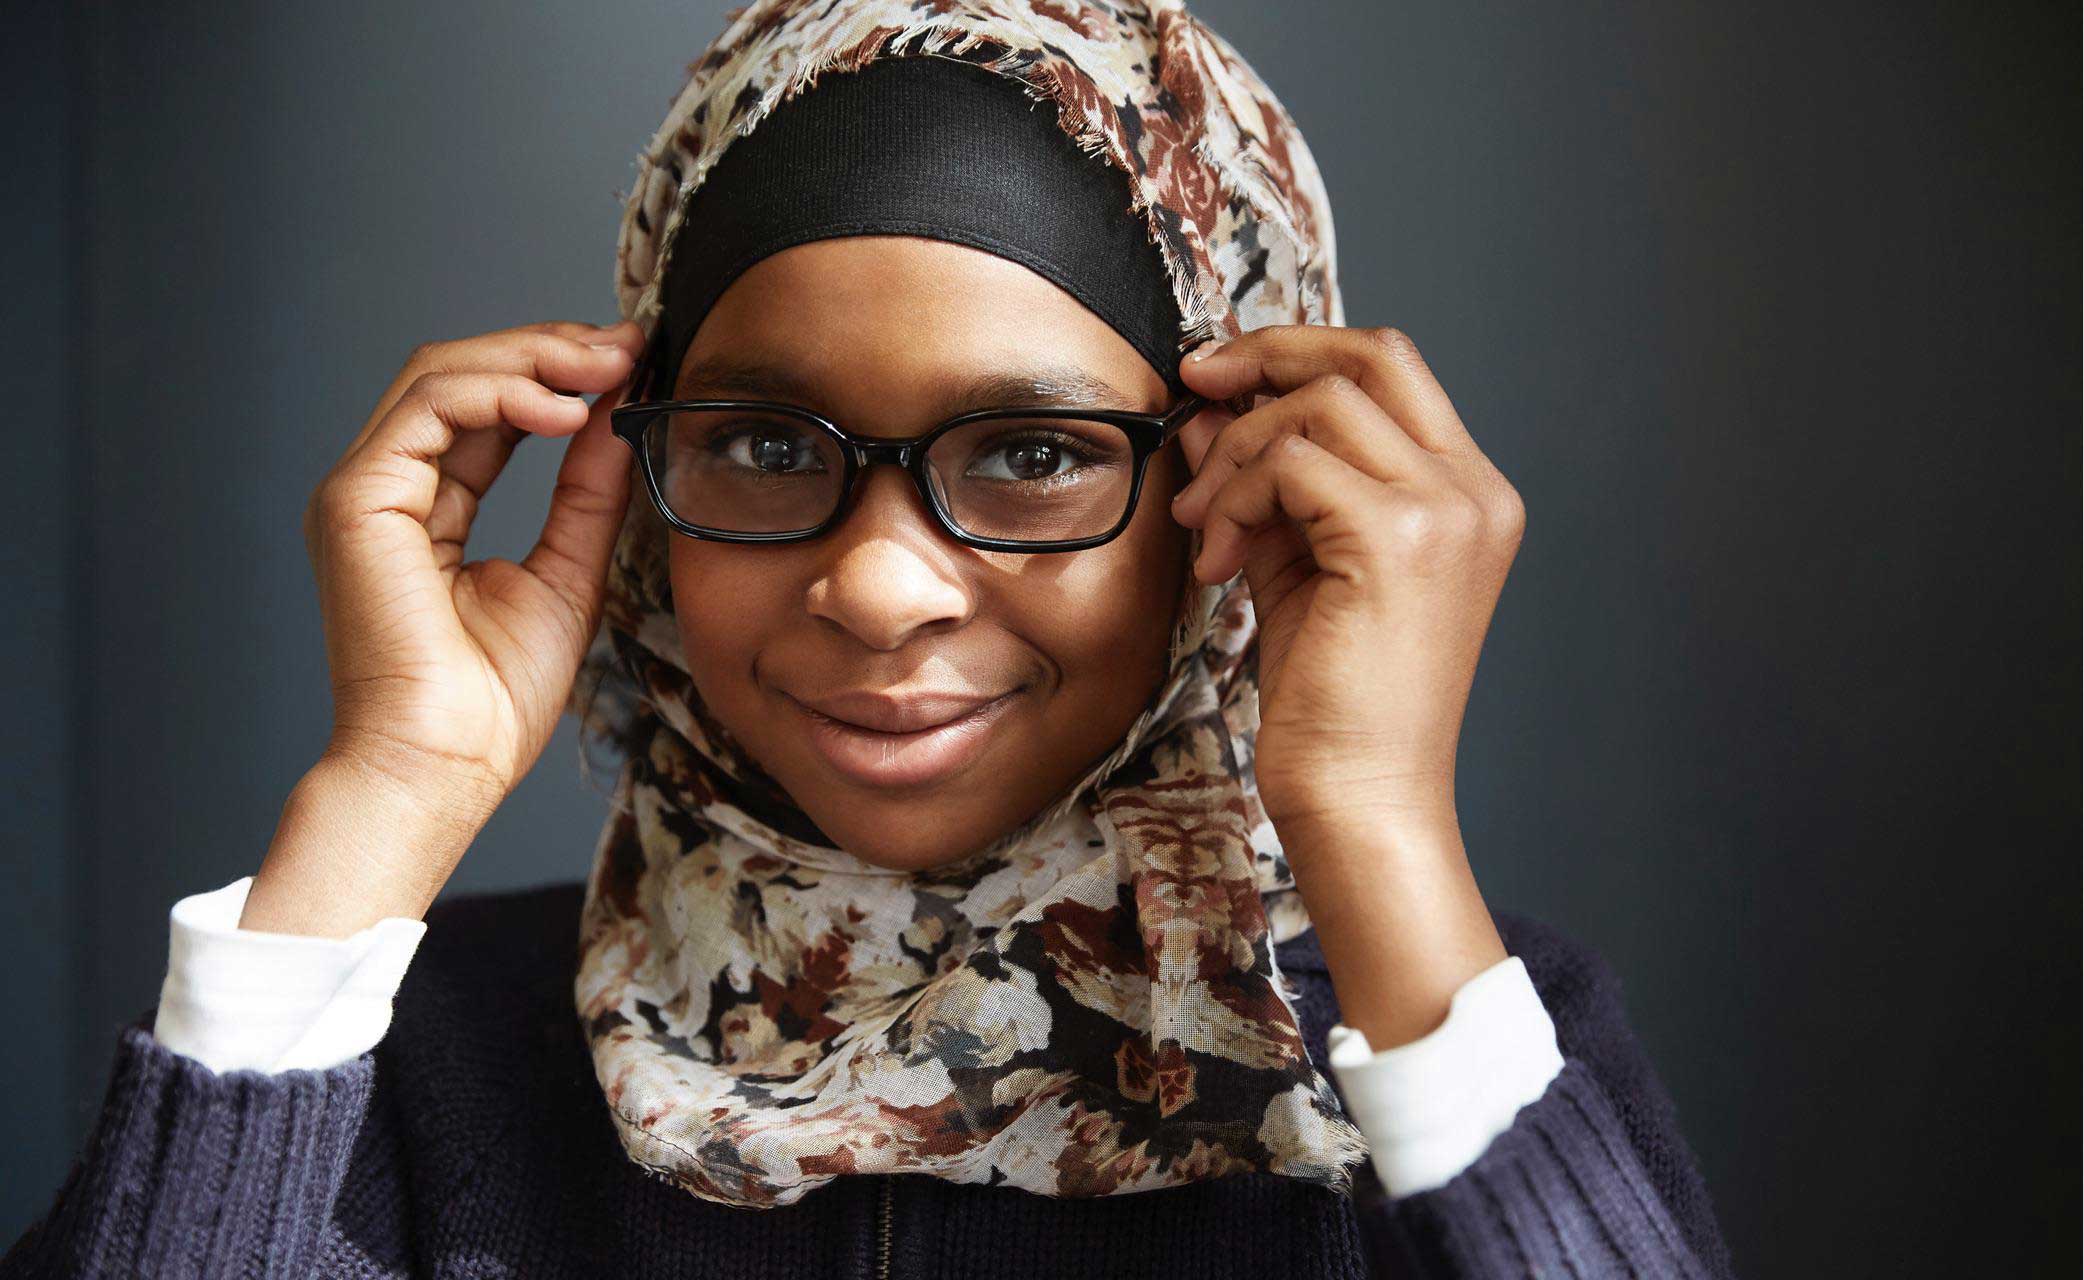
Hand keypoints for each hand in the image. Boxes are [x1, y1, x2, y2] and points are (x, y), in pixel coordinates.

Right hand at [244, 319, 641, 932]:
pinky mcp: (357, 499)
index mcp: (427, 509)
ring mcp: (365, 490)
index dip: (561, 375)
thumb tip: (618, 417)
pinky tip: (565, 410)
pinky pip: (430, 408)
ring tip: (607, 366)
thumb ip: (588, 492)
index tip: (635, 360)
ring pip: (442, 374)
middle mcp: (390, 490)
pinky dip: (502, 393)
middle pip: (463, 376)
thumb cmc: (492, 702)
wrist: (446, 766)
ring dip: (533, 359)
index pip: (489, 412)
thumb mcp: (568, 572)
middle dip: (552, 350)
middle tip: (629, 343)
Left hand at [1170, 324, 1525, 832]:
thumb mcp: (1298, 563)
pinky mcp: (1397, 540)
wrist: (1362, 798)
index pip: (1391, 367)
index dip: (1299, 351)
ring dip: (1237, 454)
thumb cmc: (1335, 700)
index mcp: (1469, 494)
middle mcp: (1474, 492)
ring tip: (1206, 528)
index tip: (1222, 375)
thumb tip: (1211, 405)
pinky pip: (1291, 465)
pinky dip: (1235, 499)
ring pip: (1320, 405)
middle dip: (1267, 356)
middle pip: (1370, 354)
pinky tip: (1219, 564)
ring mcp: (1446, 511)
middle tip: (1197, 387)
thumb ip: (1267, 480)